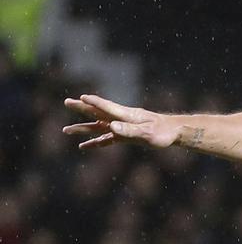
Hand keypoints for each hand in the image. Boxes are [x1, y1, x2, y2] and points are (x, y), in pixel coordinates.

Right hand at [63, 94, 178, 149]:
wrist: (173, 133)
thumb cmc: (162, 132)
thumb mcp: (146, 133)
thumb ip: (129, 130)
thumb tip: (112, 127)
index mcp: (127, 115)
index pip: (107, 107)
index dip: (95, 102)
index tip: (82, 97)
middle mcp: (121, 119)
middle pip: (98, 113)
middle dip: (82, 108)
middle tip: (66, 102)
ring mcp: (122, 127)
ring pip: (98, 127)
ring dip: (83, 128)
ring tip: (65, 130)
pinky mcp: (125, 136)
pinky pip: (106, 139)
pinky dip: (95, 142)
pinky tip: (84, 146)